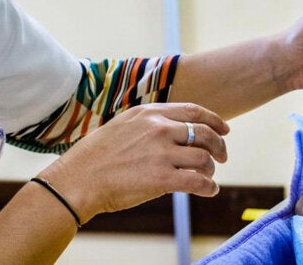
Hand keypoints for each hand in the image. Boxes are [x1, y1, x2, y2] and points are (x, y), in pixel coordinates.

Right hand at [35, 102, 228, 223]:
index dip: (214, 120)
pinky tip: (208, 190)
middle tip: (223, 157)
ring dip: (211, 169)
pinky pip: (198, 181)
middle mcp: (158, 129)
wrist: (78, 179)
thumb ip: (148, 124)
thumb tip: (172, 131)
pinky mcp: (162, 178)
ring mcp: (161, 153)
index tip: (224, 129)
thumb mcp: (122, 126)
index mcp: (149, 113)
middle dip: (219, 145)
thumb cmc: (96, 157)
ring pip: (204, 158)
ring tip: (208, 176)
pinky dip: (209, 187)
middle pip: (204, 133)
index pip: (193, 111)